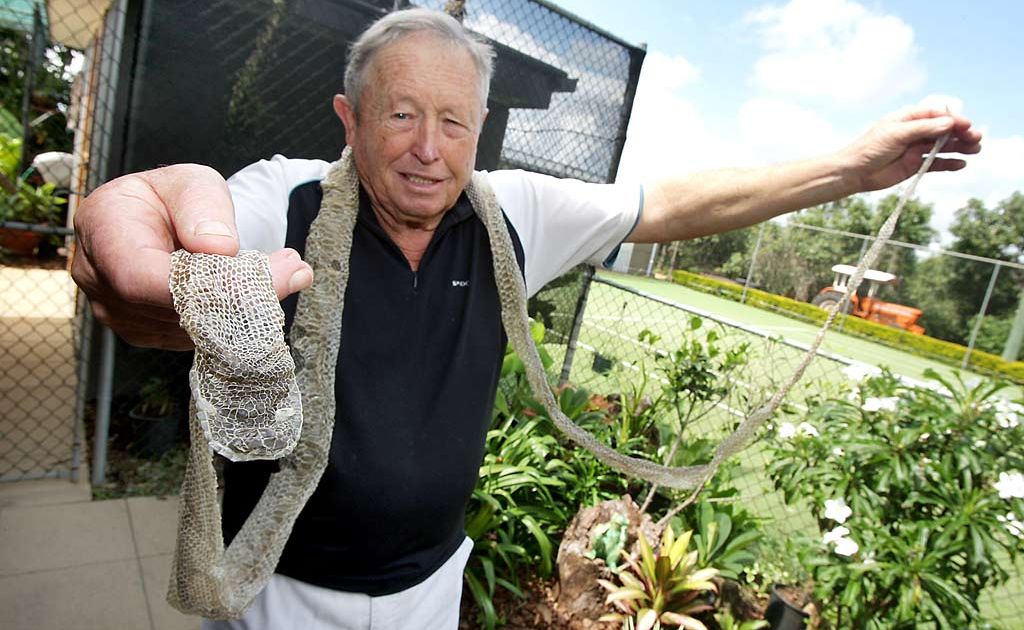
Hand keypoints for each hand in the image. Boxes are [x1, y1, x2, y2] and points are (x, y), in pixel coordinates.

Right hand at [71, 164, 313, 349]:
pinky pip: (192, 339)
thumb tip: (219, 248)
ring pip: (187, 330)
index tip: (259, 278)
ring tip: (281, 273)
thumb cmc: (172, 196)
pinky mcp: (144, 332)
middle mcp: (98, 277)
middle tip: (292, 271)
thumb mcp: (193, 182)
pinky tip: (251, 294)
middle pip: (171, 308)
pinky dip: (230, 321)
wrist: (162, 219)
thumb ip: (204, 208)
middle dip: (238, 296)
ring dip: (241, 310)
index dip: (202, 287)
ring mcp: (117, 311)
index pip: (143, 278)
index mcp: (102, 228)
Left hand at [839, 106, 981, 192]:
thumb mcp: (895, 134)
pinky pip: (936, 164)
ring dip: (960, 147)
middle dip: (961, 133)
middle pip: (944, 130)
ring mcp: (916, 149)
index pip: (937, 114)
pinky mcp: (915, 165)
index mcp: (909, 118)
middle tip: (975, 139)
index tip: (965, 125)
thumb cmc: (869, 149)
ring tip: (975, 150)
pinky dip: (949, 163)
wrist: (853, 173)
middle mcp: (915, 132)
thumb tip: (948, 123)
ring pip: (943, 146)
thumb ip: (922, 129)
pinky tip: (961, 164)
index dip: (953, 119)